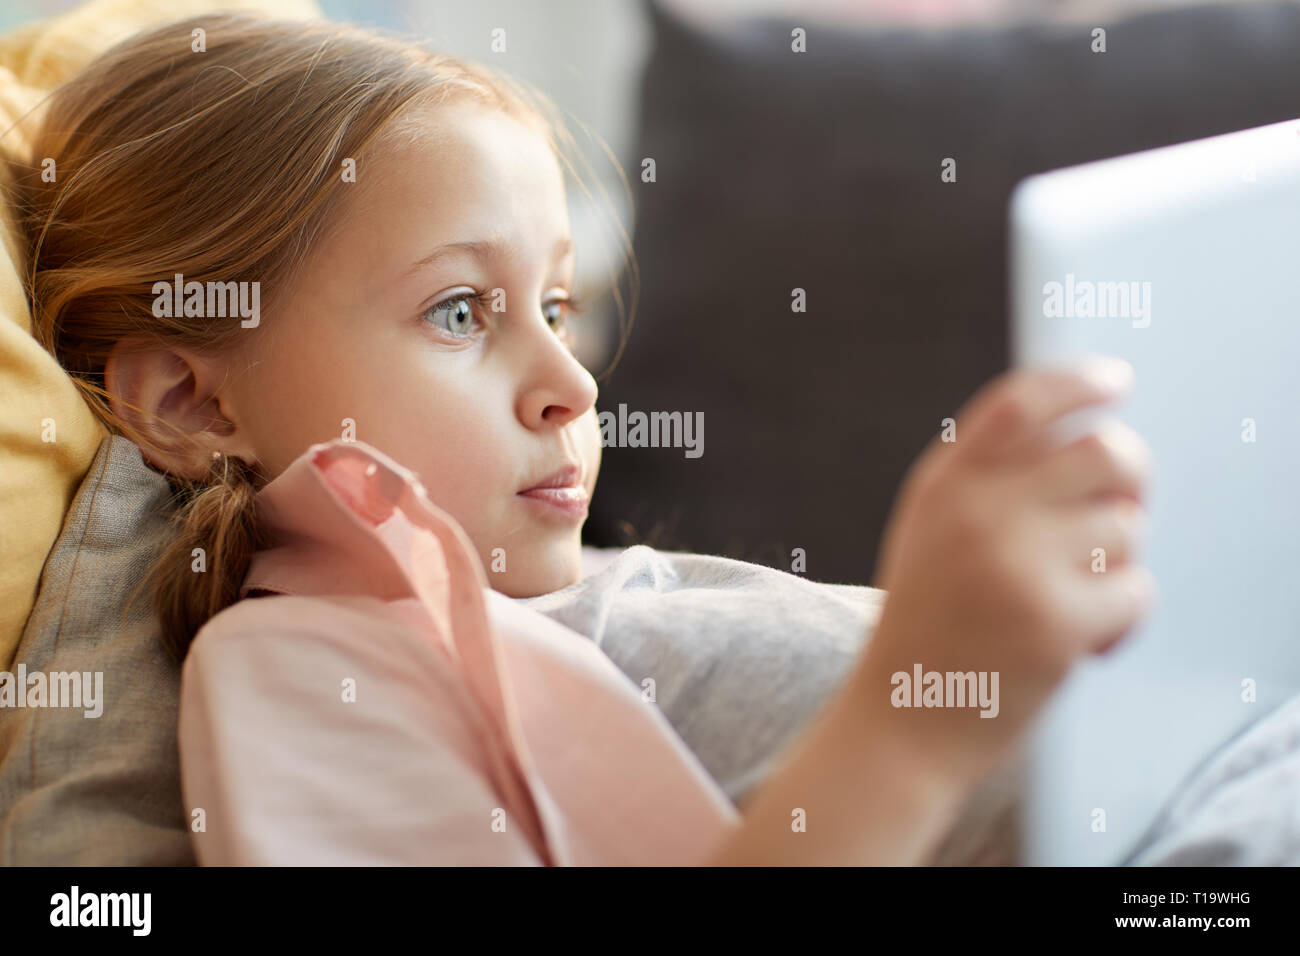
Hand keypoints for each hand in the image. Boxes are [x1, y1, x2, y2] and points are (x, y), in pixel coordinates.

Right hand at [859, 357, 1155, 785]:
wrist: (899, 721)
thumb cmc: (928, 624)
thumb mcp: (933, 531)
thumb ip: (989, 478)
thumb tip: (1095, 437)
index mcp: (944, 484)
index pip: (1021, 403)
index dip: (1077, 382)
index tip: (1115, 381)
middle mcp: (977, 512)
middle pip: (1104, 451)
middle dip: (1134, 476)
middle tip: (1126, 507)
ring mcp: (1015, 565)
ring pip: (1126, 528)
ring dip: (1118, 565)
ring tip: (1074, 599)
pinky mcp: (1055, 622)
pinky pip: (1135, 591)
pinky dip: (1122, 619)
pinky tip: (1083, 642)